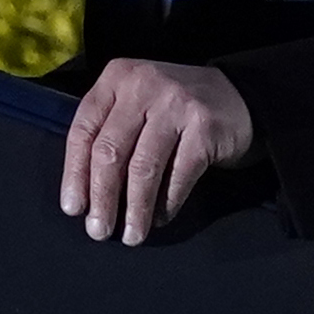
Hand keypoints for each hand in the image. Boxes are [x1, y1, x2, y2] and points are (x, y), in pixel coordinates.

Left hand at [61, 58, 257, 245]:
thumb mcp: (136, 105)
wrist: (240, 96)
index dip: (75, 173)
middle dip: (102, 197)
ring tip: (132, 234)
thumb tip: (87, 192)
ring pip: (144, 167)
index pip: (84, 130)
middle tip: (99, 230)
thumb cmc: (176, 109)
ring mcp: (175, 104)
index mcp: (116, 78)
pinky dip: (167, 202)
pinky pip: (179, 175)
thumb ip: (110, 132)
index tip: (73, 208)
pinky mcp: (205, 126)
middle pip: (111, 150)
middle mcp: (143, 85)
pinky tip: (160, 218)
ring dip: (136, 208)